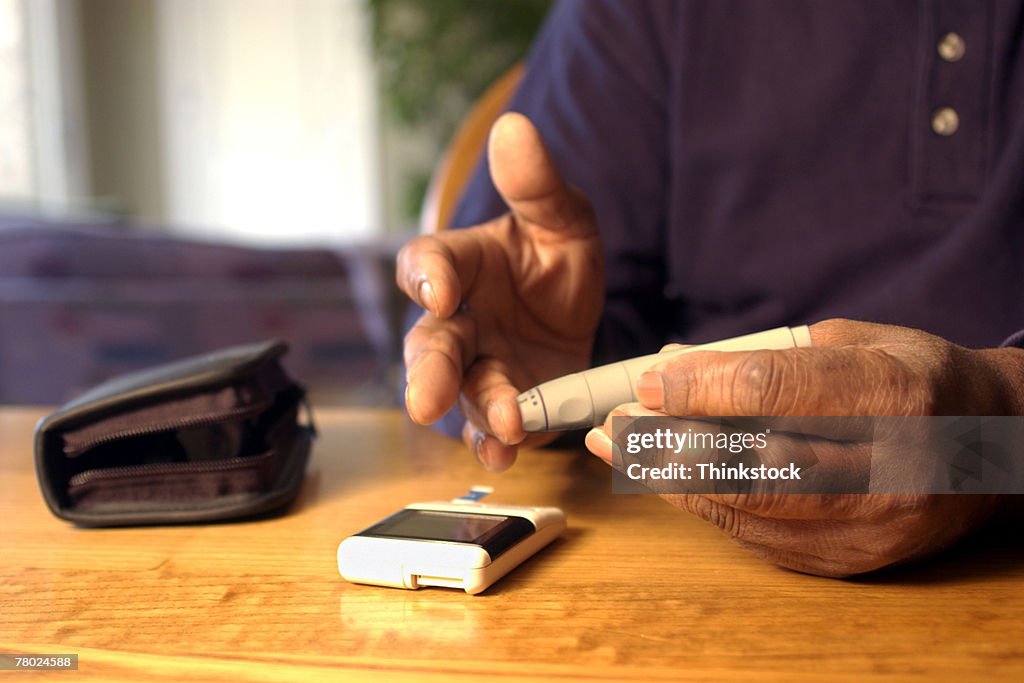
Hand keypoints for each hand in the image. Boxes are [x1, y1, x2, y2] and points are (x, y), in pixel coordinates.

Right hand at [397, 113, 603, 470]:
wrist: (579, 311)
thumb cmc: (556, 257)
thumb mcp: (562, 218)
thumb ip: (537, 184)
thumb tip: (513, 127)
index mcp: (462, 265)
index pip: (427, 263)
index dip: (427, 276)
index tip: (439, 290)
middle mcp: (458, 319)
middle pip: (431, 343)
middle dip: (430, 371)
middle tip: (425, 400)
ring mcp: (478, 366)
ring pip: (463, 391)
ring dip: (477, 410)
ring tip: (500, 427)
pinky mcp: (502, 404)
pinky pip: (490, 427)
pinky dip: (494, 443)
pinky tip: (505, 455)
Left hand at [585, 319, 1023, 575]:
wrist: (991, 453)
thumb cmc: (915, 380)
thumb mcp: (858, 341)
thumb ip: (768, 354)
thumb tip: (674, 365)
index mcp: (895, 396)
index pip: (778, 390)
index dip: (702, 387)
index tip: (649, 381)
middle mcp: (889, 471)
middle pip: (756, 463)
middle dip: (671, 444)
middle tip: (616, 427)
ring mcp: (871, 527)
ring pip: (749, 507)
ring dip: (672, 479)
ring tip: (621, 451)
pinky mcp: (850, 561)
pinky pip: (758, 535)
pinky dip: (706, 504)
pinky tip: (667, 478)